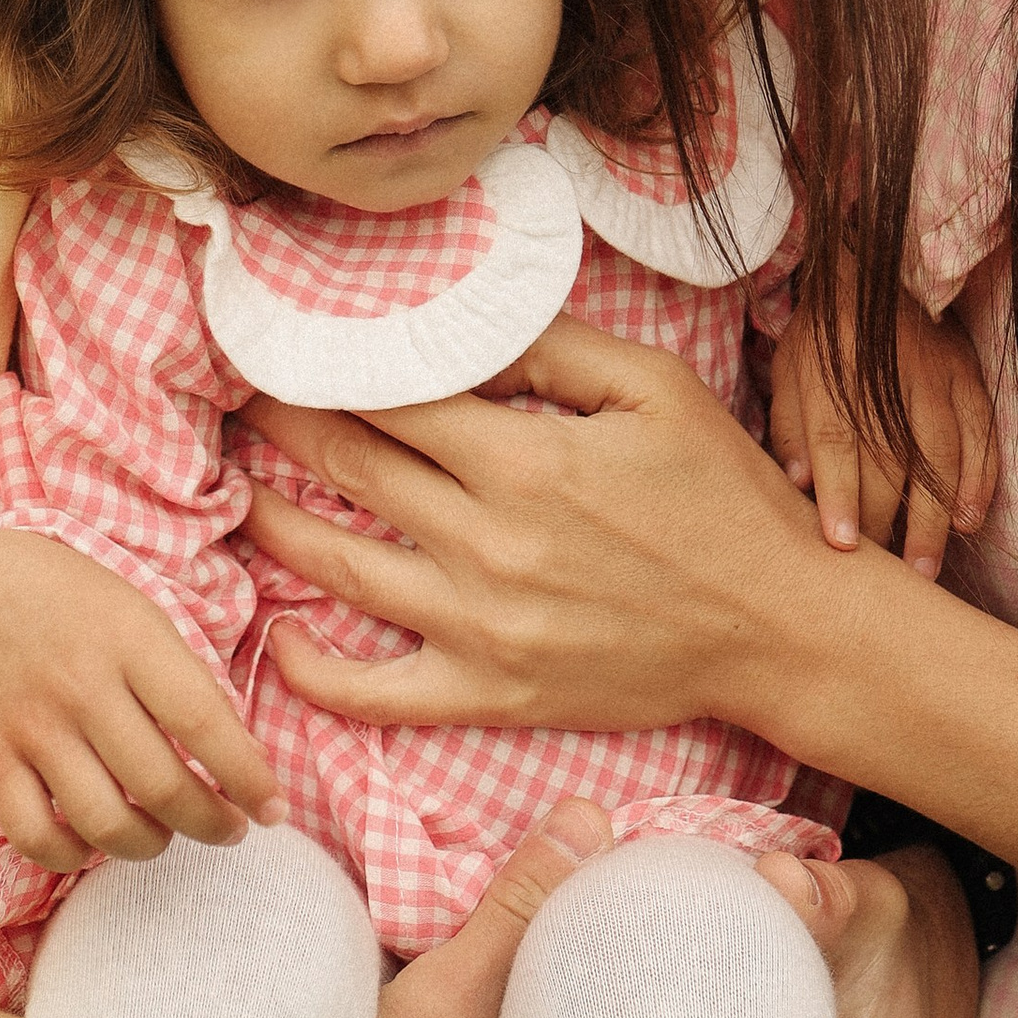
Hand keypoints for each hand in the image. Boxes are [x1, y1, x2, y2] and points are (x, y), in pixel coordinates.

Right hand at [0, 530, 286, 867]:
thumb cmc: (78, 602)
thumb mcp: (143, 617)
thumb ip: (187, 682)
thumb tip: (243, 759)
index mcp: (130, 640)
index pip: (203, 722)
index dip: (247, 777)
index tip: (273, 809)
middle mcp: (81, 686)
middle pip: (160, 785)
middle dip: (210, 822)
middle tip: (228, 827)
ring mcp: (33, 725)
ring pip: (103, 821)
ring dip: (149, 844)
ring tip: (165, 832)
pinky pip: (33, 835)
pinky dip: (71, 856)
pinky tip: (94, 840)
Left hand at [245, 317, 830, 740]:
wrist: (780, 628)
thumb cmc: (725, 499)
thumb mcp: (656, 389)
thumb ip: (555, 347)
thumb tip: (464, 323)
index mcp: (524, 460)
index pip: (389, 400)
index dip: (326, 367)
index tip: (285, 343)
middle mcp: (487, 545)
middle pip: (349, 470)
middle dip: (281, 425)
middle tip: (237, 395)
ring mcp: (482, 629)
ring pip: (338, 570)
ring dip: (273, 522)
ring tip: (237, 486)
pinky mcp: (491, 694)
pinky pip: (375, 694)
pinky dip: (312, 671)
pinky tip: (279, 636)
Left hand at [765, 281, 997, 575]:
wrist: (877, 265)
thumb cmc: (824, 333)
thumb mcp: (789, 365)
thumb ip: (790, 422)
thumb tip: (796, 482)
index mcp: (835, 371)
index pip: (838, 439)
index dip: (841, 492)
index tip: (840, 543)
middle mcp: (888, 375)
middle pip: (890, 460)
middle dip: (886, 523)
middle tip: (880, 579)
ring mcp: (935, 375)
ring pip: (941, 456)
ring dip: (933, 518)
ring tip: (924, 570)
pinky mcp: (968, 374)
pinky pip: (982, 434)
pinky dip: (979, 480)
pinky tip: (968, 520)